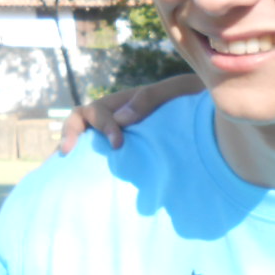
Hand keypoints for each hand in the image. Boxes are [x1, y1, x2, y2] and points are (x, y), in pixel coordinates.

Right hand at [57, 72, 203, 153]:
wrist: (210, 113)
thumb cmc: (193, 98)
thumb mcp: (175, 91)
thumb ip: (150, 99)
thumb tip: (120, 120)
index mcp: (124, 103)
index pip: (97, 111)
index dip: (103, 126)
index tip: (118, 144)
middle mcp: (117, 117)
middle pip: (81, 121)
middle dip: (71, 134)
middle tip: (67, 153)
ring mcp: (121, 134)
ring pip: (88, 139)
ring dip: (75, 150)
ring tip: (64, 167)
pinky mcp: (130, 152)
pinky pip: (104, 157)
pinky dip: (90, 164)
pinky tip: (87, 182)